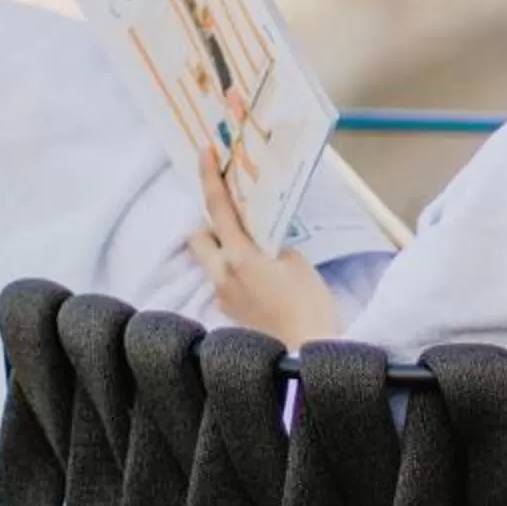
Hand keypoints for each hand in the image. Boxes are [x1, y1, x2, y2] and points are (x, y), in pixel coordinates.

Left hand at [187, 155, 340, 348]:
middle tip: (235, 220)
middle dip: (210, 225)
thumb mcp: (296, 262)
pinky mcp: (231, 313)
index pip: (218, 208)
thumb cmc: (308, 304)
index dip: (209, 177)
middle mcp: (221, 275)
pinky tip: (263, 283)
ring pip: (211, 262)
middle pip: (198, 237)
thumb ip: (272, 245)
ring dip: (223, 251)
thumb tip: (262, 243)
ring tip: (254, 254)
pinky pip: (224, 283)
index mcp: (238, 256)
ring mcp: (223, 296)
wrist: (306, 353)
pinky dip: (236, 274)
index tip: (204, 153)